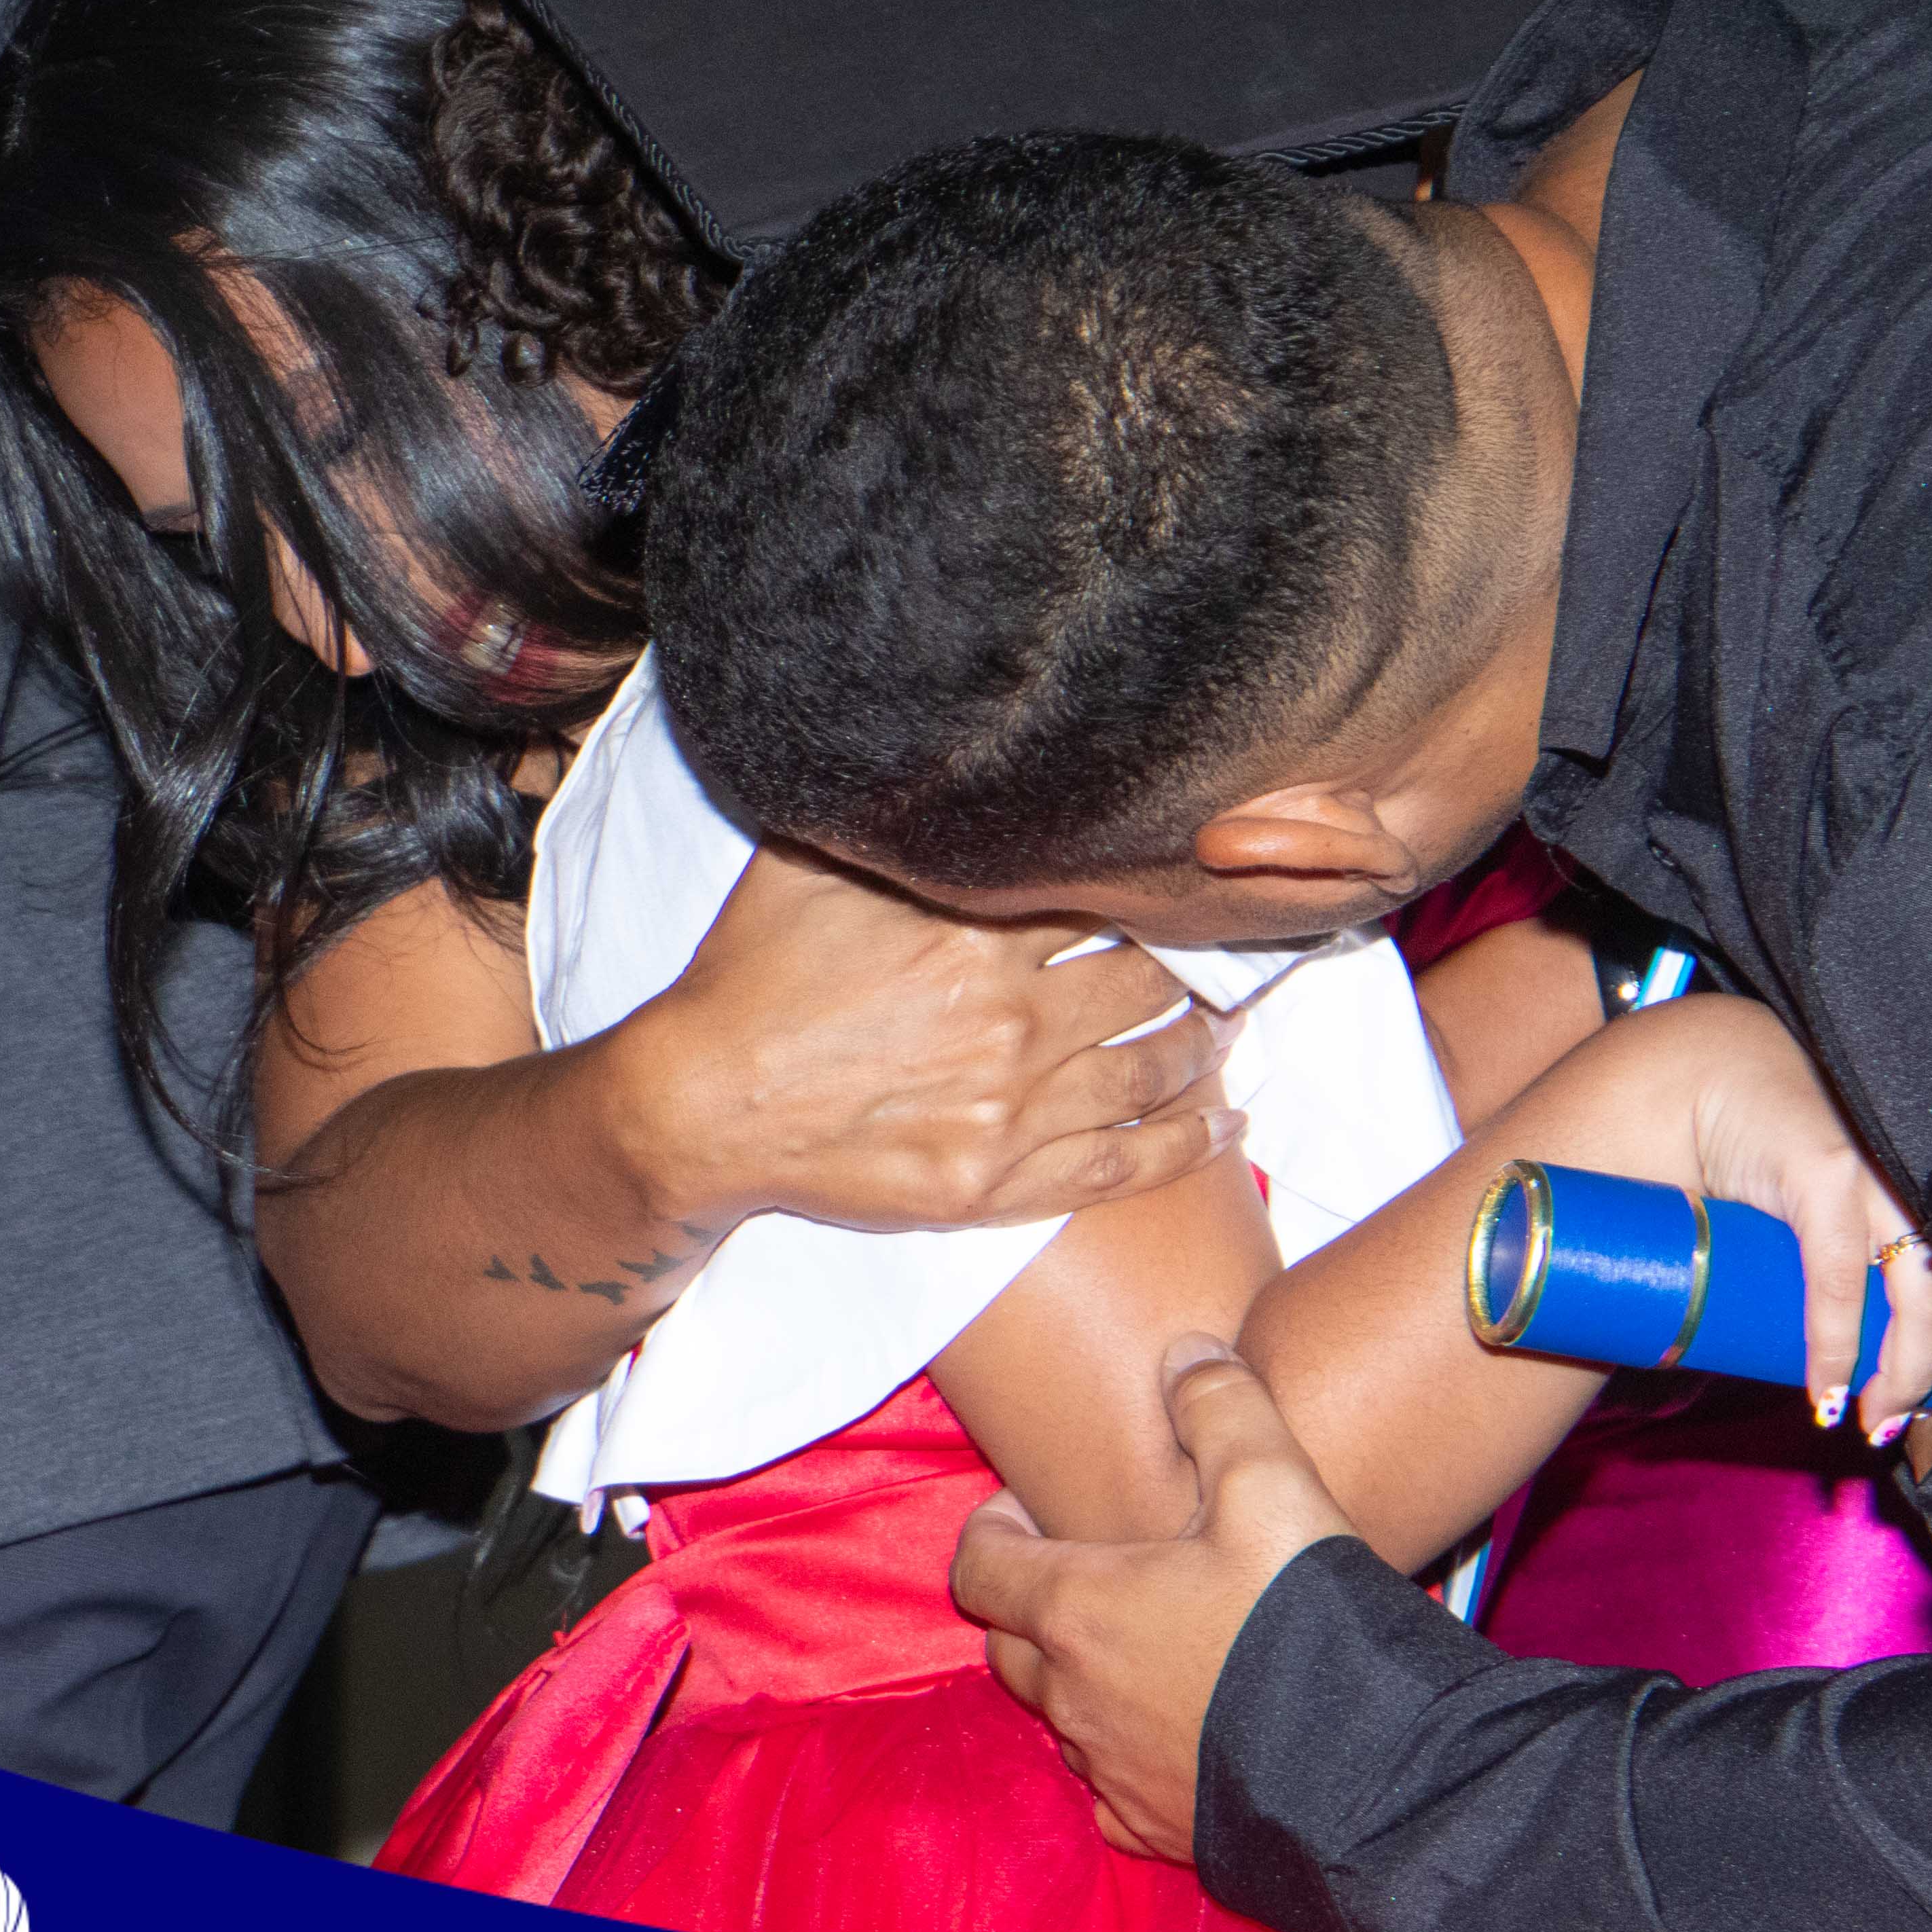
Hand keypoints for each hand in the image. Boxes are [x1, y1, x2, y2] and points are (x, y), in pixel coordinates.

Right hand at [610, 846, 1242, 1235]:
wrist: (696, 1107)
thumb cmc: (751, 978)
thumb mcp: (814, 865)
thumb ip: (896, 816)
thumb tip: (941, 747)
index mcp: (978, 928)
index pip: (1111, 895)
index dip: (1159, 884)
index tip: (1194, 874)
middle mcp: (1011, 1018)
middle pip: (1150, 982)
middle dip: (1201, 965)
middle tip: (1235, 952)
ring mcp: (1012, 1109)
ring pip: (1155, 1070)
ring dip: (1207, 1047)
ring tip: (1231, 1026)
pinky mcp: (999, 1184)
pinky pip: (1124, 1165)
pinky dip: (1190, 1145)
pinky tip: (1229, 1123)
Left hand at [954, 1337, 1356, 1859]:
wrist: (1364, 1769)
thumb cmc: (1299, 1620)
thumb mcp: (1272, 1482)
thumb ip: (1219, 1404)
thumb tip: (1184, 1354)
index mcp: (1077, 1610)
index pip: (977, 1567)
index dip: (990, 1528)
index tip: (1029, 1509)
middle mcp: (1072, 1697)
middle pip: (1006, 1645)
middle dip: (1031, 1602)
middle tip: (1087, 1567)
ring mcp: (1108, 1771)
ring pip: (1060, 1716)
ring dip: (1081, 1676)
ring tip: (1146, 1641)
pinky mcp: (1151, 1827)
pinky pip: (1107, 1789)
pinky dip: (1123, 1751)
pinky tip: (1173, 1726)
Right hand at [1648, 1000, 1931, 1441]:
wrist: (1705, 1068)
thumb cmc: (1758, 1153)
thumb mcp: (1808, 1209)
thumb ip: (1835, 1259)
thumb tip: (1844, 1356)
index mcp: (1919, 1188)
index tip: (1922, 1413)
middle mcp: (1912, 1177)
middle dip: (1927, 1370)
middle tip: (1893, 1424)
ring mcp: (1874, 1172)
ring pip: (1919, 1289)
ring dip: (1899, 1369)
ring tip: (1867, 1418)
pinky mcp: (1825, 1170)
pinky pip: (1841, 1273)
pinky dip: (1834, 1340)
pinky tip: (1826, 1386)